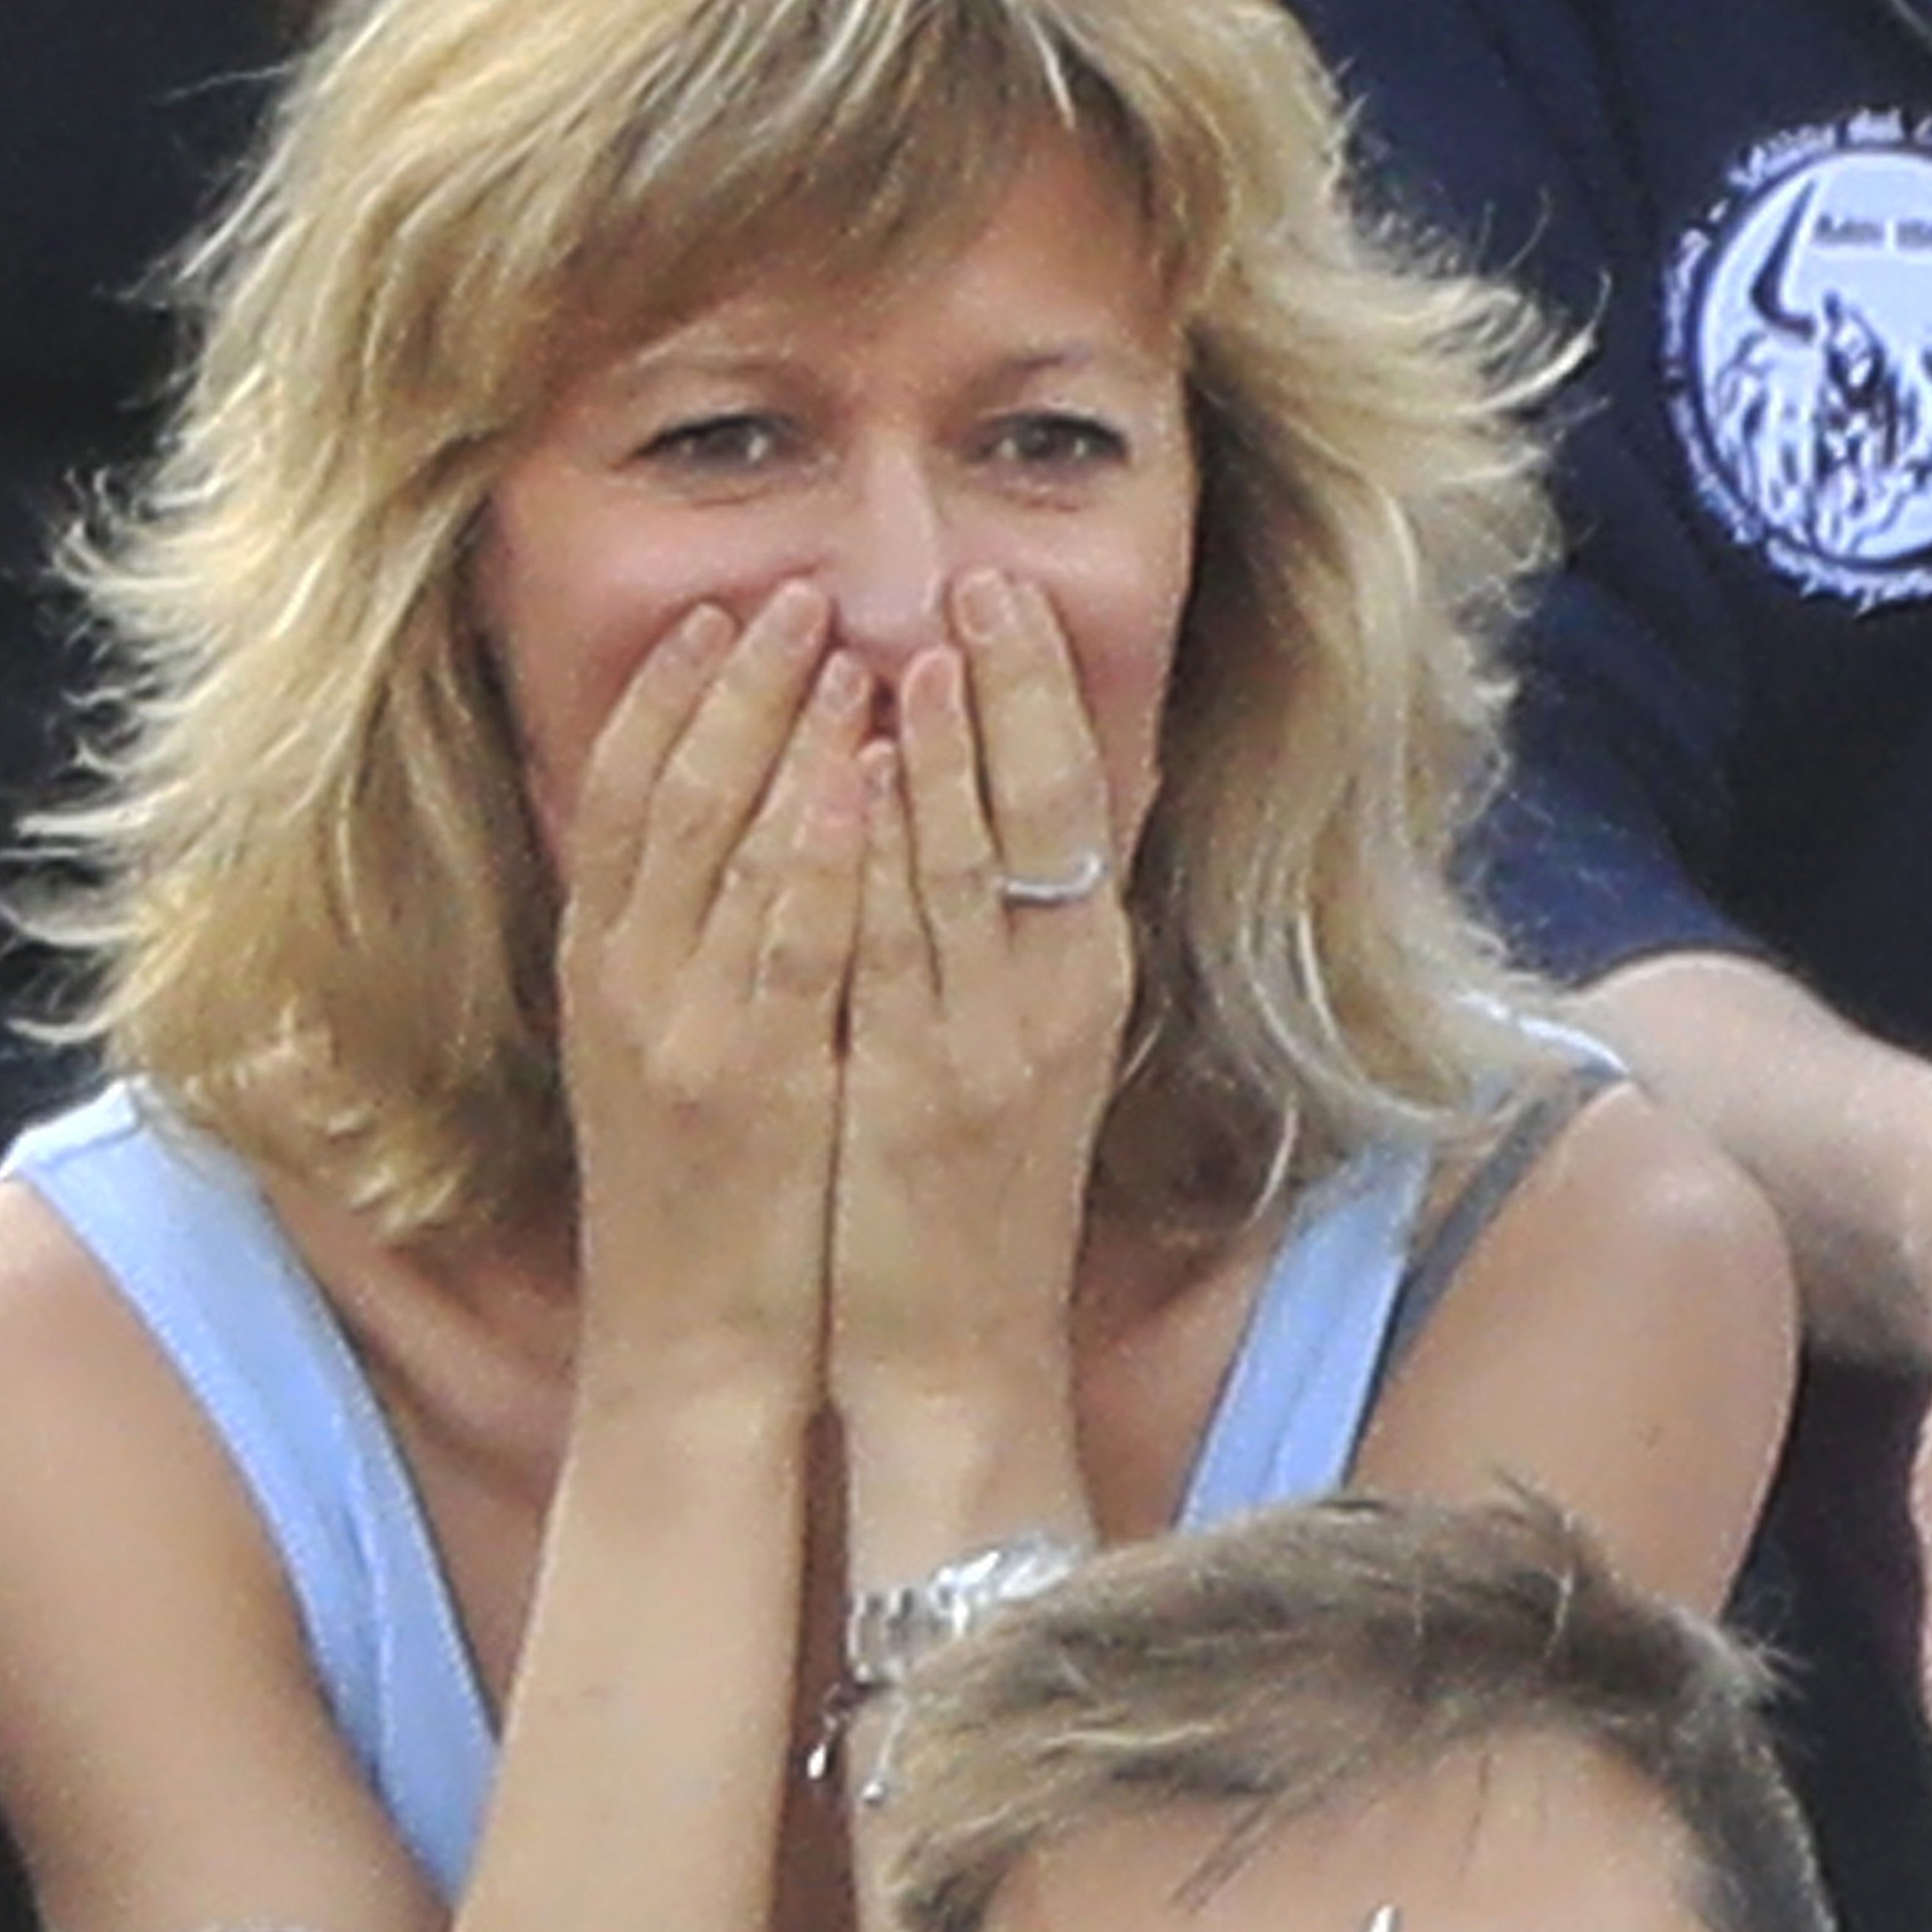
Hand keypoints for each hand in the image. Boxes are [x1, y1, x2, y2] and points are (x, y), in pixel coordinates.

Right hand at [558, 581, 868, 1421]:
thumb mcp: (649, 1058)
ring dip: (790, 732)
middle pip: (674, 792)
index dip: (671, 693)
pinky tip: (868, 772)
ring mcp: (686, 1028)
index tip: (727, 609)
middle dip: (738, 682)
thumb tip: (711, 844)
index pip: (622, 794)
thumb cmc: (692, 1210)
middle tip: (800, 588)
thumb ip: (667, 953)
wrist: (686, 1350)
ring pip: (730, 846)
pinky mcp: (755, 1082)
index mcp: (600, 970)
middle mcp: (628, 983)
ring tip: (847, 638)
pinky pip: (791, 939)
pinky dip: (825, 846)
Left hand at [829, 573, 1130, 1536]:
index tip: (1004, 593)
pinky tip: (852, 787)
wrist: (959, 1351)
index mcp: (1079, 978)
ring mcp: (986, 1044)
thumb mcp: (1021, 1048)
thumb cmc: (974, 1196)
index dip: (1043, 695)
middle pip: (1039, 815)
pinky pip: (893, 953)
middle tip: (972, 579)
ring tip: (911, 650)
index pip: (1077, 804)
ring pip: (968, 872)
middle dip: (1007, 692)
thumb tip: (999, 811)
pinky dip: (877, 861)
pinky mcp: (918, 1092)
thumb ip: (1014, 933)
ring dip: (940, 758)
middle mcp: (1050, 998)